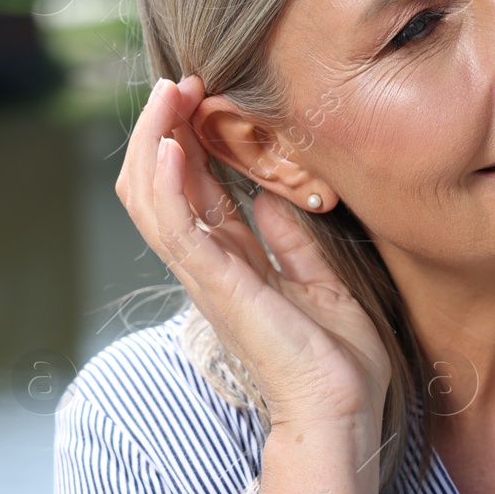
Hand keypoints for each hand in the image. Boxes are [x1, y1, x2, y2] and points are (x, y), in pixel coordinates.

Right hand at [114, 76, 391, 429]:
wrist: (343, 411)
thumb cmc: (338, 360)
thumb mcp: (323, 282)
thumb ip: (295, 241)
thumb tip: (276, 197)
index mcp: (234, 263)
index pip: (193, 189)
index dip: (190, 140)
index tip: (203, 94)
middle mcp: (210, 266)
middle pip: (160, 186)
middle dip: (163, 130)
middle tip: (179, 82)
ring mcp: (206, 277)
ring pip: (151, 200)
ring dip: (153, 142)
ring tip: (170, 94)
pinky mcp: (216, 287)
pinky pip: (174, 229)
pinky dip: (165, 184)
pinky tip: (168, 146)